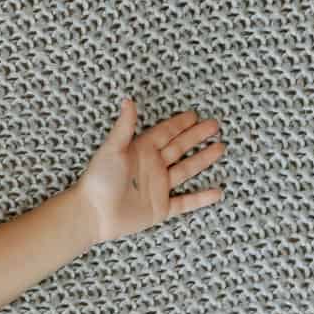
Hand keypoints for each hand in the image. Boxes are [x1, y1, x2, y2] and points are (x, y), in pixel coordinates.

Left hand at [74, 97, 227, 242]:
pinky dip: (201, 198)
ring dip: (203, 160)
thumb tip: (128, 100)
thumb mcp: (112, 149)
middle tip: (214, 125)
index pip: (164, 133)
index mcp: (140, 151)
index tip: (194, 114)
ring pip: (186, 170)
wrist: (93, 214)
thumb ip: (124, 126)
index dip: (179, 124)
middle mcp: (151, 167)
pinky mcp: (160, 209)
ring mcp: (157, 188)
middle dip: (196, 137)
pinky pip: (185, 202)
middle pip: (179, 148)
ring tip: (220, 148)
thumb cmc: (98, 180)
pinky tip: (217, 192)